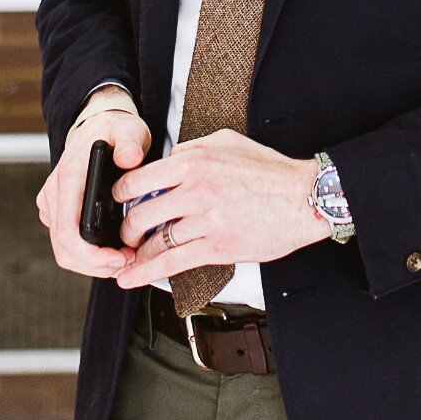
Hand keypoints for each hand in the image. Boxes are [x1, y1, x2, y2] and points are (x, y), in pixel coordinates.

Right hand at [37, 86, 148, 278]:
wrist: (98, 126)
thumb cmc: (115, 131)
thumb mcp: (130, 130)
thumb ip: (130, 143)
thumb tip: (129, 158)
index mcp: (69, 178)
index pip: (68, 231)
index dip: (91, 256)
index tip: (121, 259)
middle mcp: (54, 193)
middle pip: (65, 250)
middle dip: (97, 266)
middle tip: (130, 263)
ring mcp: (53, 204)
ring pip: (65, 251)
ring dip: (94, 264)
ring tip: (126, 259)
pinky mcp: (57, 211)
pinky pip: (68, 244)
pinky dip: (90, 256)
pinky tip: (115, 251)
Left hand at [111, 129, 329, 290]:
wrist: (304, 197)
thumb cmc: (269, 170)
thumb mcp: (227, 142)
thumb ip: (191, 149)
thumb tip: (166, 160)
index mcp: (194, 161)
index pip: (138, 179)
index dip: (119, 195)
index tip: (116, 203)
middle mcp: (196, 189)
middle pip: (141, 214)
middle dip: (126, 229)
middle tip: (124, 235)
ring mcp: (207, 220)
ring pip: (156, 241)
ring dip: (137, 253)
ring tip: (127, 259)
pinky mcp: (218, 246)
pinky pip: (173, 262)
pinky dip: (147, 273)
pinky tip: (131, 278)